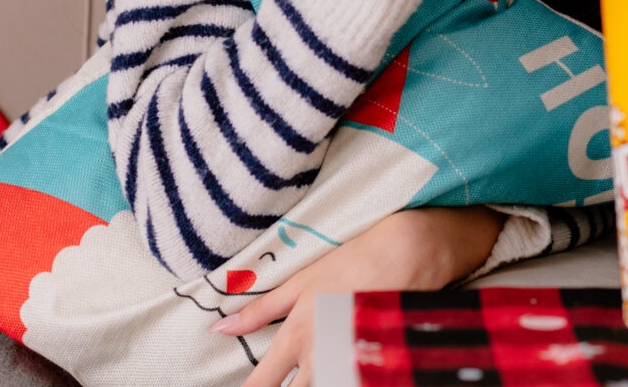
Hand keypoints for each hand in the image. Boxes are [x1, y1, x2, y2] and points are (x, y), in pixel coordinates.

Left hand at [217, 206, 506, 386]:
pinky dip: (343, 379)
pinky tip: (341, 372)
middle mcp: (319, 355)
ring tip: (315, 372)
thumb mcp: (301, 282)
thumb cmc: (352, 262)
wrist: (408, 252)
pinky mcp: (376, 364)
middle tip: (288, 379)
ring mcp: (349, 362)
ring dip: (316, 382)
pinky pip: (355, 384)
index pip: (261, 383)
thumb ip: (260, 310)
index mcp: (296, 336)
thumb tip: (220, 328)